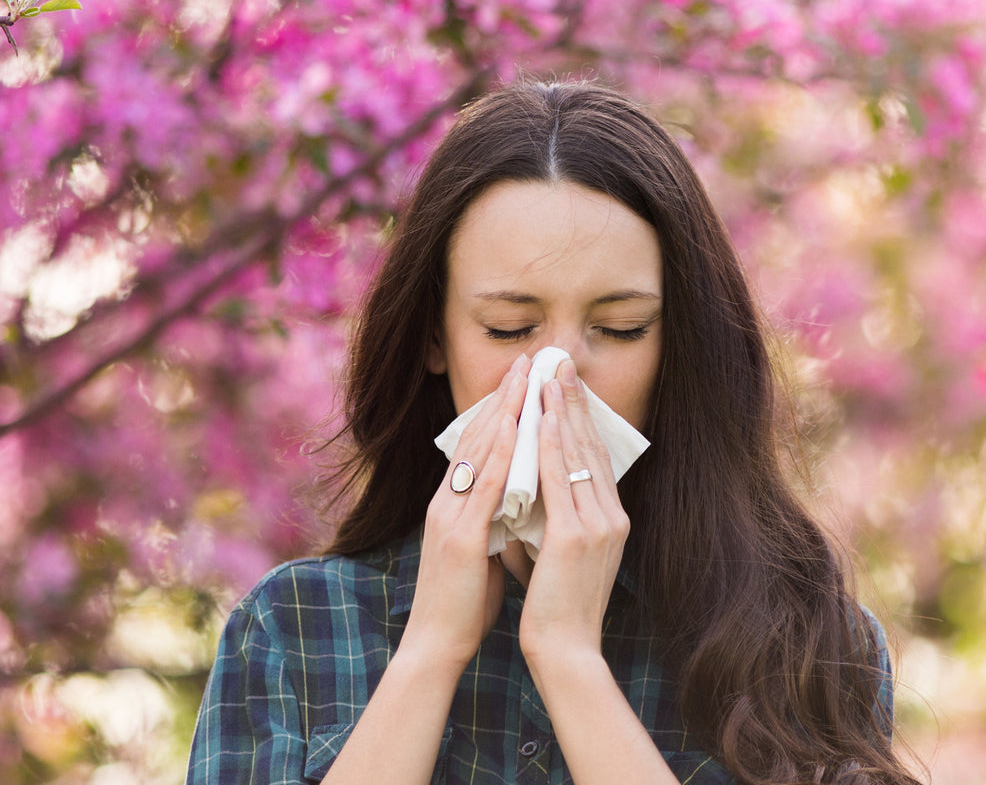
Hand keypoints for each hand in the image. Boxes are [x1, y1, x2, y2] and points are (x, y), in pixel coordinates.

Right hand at [401, 353, 530, 675]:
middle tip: (527, 360)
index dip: (499, 410)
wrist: (438, 644)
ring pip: (478, 452)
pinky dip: (501, 454)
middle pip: (475, 436)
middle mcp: (446, 501)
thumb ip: (494, 520)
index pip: (477, 445)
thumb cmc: (464, 602)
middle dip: (503, 397)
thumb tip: (518, 502)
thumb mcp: (482, 549)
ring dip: (504, 412)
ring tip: (525, 378)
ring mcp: (449, 516)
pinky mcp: (460, 537)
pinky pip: (484, 487)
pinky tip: (517, 430)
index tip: (522, 379)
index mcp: (452, 504)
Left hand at [518, 358, 630, 664]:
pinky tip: (541, 418)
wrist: (565, 649)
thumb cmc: (557, 607)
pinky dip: (550, 445)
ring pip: (576, 455)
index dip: (580, 419)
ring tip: (549, 376)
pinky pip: (561, 480)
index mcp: (611, 520)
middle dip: (573, 402)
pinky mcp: (577, 537)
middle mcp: (612, 517)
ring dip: (561, 411)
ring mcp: (598, 525)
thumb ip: (553, 521)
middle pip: (590, 446)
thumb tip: (531, 496)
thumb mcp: (560, 554)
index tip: (565, 385)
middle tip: (560, 363)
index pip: (594, 457)